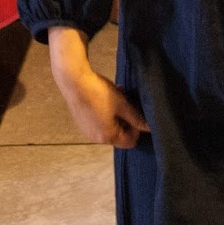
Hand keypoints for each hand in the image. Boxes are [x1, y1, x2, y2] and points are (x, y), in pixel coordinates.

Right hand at [48, 27, 150, 148]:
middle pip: (119, 135)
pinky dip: (106, 113)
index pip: (130, 142)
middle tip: (127, 103)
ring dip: (116, 115)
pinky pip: (99, 122)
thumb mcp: (122, 104)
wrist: (74, 82)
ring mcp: (87, 131)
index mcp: (108, 137)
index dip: (137, 129)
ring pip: (109, 127)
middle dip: (126, 120)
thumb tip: (149, 127)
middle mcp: (96, 138)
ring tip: (117, 97)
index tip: (136, 112)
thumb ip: (136, 117)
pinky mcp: (82, 122)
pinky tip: (106, 97)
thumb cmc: (99, 93)